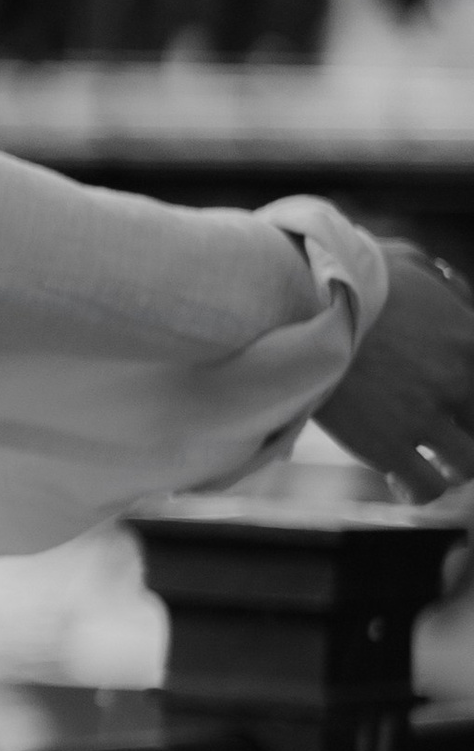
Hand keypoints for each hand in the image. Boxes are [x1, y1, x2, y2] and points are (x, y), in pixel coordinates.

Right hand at [315, 243, 473, 504]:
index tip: (457, 404)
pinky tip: (401, 477)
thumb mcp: (409, 261)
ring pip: (469, 465)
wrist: (295, 299)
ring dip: (455, 465)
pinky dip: (419, 489)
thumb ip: (444, 284)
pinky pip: (426, 488)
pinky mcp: (386, 445)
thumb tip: (458, 295)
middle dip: (467, 428)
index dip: (470, 398)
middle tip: (447, 429)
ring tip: (434, 461)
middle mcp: (456, 379)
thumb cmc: (344, 272)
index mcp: (470, 337)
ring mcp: (422, 415)